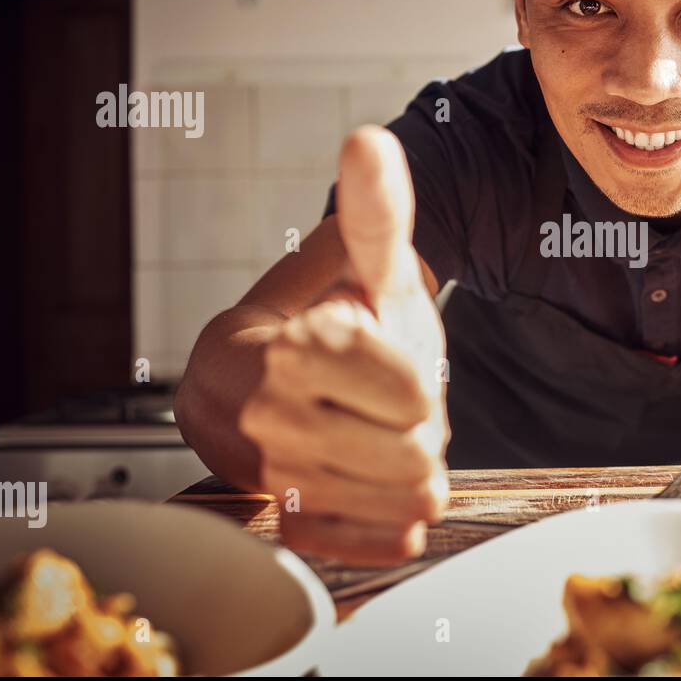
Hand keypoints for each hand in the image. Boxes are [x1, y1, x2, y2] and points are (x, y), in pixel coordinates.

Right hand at [239, 126, 449, 565]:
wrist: (261, 381)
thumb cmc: (330, 318)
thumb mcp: (362, 264)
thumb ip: (375, 212)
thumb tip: (370, 139)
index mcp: (294, 350)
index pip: (415, 396)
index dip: (416, 381)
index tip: (381, 364)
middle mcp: (271, 419)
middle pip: (416, 454)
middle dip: (418, 429)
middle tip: (383, 405)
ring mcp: (275, 478)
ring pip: (407, 498)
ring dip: (410, 468)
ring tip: (373, 434)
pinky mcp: (286, 524)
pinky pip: (375, 540)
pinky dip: (389, 517)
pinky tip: (370, 485)